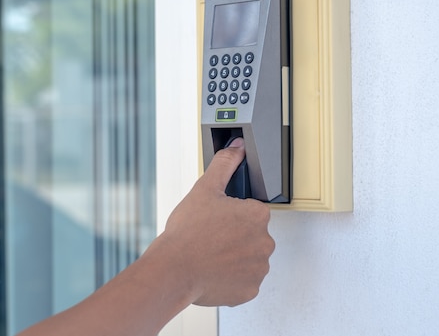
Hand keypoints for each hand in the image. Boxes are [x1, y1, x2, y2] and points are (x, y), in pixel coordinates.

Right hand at [159, 137, 274, 306]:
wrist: (173, 270)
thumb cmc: (187, 233)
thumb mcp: (204, 189)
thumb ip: (224, 165)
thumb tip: (236, 148)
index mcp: (257, 215)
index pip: (250, 211)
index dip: (231, 214)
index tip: (216, 220)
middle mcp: (265, 242)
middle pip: (251, 235)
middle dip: (234, 235)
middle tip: (211, 236)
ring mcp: (258, 268)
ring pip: (248, 258)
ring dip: (234, 256)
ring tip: (209, 254)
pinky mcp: (250, 290)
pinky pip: (243, 281)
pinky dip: (231, 277)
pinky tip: (213, 270)